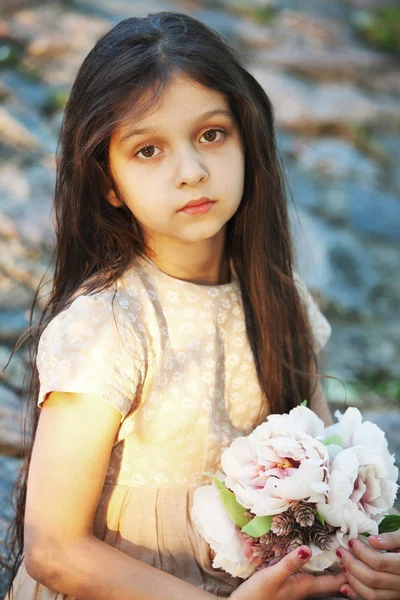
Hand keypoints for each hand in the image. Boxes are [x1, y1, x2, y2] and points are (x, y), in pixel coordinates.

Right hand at [230, 545, 346, 599]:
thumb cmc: (257, 594)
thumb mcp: (273, 576)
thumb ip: (290, 563)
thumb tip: (308, 549)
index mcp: (305, 587)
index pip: (334, 582)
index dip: (348, 571)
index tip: (357, 555)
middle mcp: (305, 589)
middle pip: (331, 581)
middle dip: (344, 569)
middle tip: (353, 551)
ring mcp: (297, 588)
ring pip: (321, 579)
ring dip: (331, 567)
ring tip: (339, 552)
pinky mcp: (289, 585)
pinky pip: (310, 576)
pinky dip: (317, 567)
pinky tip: (313, 558)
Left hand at [336, 532, 399, 598]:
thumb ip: (391, 538)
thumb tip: (371, 540)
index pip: (380, 563)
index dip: (362, 552)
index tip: (351, 542)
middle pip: (373, 579)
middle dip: (352, 565)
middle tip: (342, 552)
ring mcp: (398, 593)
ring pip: (372, 594)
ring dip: (353, 581)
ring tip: (343, 566)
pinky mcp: (393, 597)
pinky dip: (358, 594)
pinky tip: (346, 587)